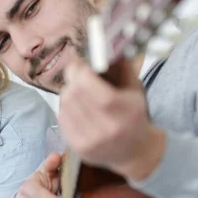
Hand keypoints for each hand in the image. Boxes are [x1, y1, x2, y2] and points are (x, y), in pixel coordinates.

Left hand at [58, 60, 165, 180]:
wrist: (135, 152)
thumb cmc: (135, 117)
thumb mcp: (135, 91)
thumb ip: (122, 67)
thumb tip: (107, 45)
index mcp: (123, 112)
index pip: (88, 84)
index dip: (79, 70)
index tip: (79, 63)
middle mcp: (106, 129)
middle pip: (74, 93)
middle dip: (72, 79)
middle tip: (76, 73)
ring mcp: (91, 141)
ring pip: (65, 105)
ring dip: (68, 92)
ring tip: (77, 90)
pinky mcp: (79, 148)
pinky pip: (62, 119)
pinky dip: (65, 107)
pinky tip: (75, 105)